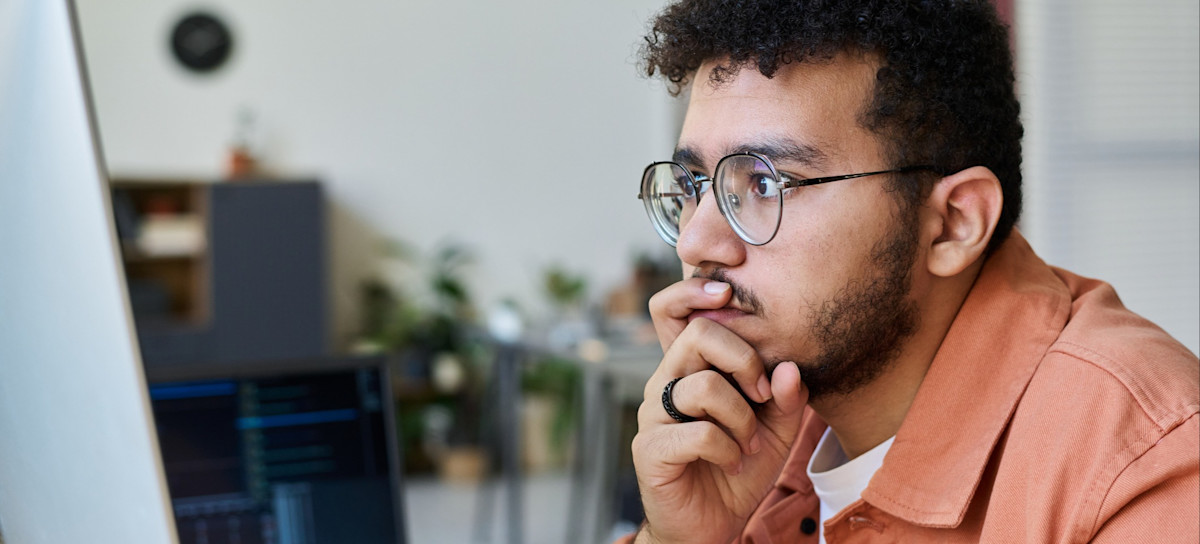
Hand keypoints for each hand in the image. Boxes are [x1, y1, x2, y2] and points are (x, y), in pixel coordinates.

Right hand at [632, 278, 807, 543]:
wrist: (712, 524)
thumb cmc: (739, 467)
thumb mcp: (776, 428)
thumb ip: (786, 397)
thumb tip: (790, 366)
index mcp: (691, 366)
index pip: (679, 309)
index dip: (696, 289)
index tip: (731, 289)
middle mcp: (667, 381)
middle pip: (699, 333)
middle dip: (745, 360)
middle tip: (761, 395)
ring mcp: (654, 413)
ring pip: (704, 386)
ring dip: (741, 418)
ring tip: (748, 442)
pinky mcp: (650, 448)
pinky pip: (699, 433)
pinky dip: (727, 449)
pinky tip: (731, 462)